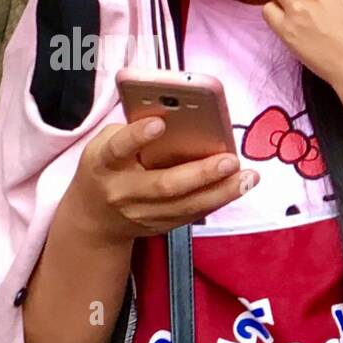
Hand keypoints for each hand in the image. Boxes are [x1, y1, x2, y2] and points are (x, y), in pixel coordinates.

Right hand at [62, 116, 257, 243]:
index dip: (137, 137)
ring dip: (222, 192)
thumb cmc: (108, 167)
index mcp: (104, 164)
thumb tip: (179, 117)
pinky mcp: (161, 226)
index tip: (160, 123)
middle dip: (201, 173)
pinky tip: (240, 187)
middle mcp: (122, 192)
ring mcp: (142, 214)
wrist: (94, 219)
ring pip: (186, 206)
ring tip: (249, 177)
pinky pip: (193, 214)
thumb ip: (136, 131)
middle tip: (231, 159)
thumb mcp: (107, 144)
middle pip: (164, 185)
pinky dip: (218, 200)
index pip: (118, 149)